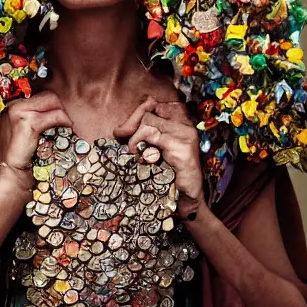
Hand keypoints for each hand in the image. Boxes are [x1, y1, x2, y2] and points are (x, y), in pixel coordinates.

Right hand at [0, 90, 72, 196]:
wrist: (10, 173)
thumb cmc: (16, 157)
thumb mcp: (18, 134)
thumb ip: (30, 120)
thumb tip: (52, 114)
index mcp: (12, 107)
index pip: (39, 95)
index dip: (53, 104)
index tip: (61, 114)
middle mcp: (14, 106)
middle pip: (47, 95)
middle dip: (60, 106)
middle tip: (66, 121)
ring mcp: (20, 112)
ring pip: (52, 101)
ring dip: (63, 113)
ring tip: (68, 125)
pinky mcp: (28, 122)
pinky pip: (54, 115)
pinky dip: (64, 121)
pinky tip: (67, 129)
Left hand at [114, 96, 204, 218]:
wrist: (188, 201)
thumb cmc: (169, 177)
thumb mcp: (155, 151)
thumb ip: (144, 136)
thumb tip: (119, 128)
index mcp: (180, 124)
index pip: (155, 106)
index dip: (137, 114)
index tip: (124, 130)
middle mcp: (185, 126)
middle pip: (149, 113)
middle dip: (131, 125)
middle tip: (120, 136)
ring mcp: (186, 136)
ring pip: (149, 122)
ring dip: (135, 136)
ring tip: (133, 150)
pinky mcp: (183, 147)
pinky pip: (154, 135)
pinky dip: (140, 143)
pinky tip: (141, 156)